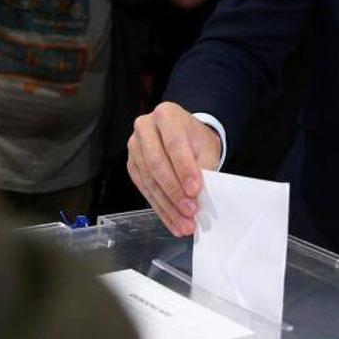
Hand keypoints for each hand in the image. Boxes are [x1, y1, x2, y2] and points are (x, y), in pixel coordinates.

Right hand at [127, 102, 222, 235]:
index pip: (174, 144)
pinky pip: (144, 189)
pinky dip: (160, 208)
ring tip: (184, 223)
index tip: (195, 190)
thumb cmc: (196, 138)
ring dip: (167, 206)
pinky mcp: (132, 165)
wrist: (185, 135)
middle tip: (190, 211)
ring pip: (149, 180)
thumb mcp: (206, 146)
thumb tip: (199, 194)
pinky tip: (173, 221)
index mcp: (167, 115)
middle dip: (174, 192)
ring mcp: (134, 147)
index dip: (184, 169)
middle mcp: (145, 128)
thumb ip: (204, 165)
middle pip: (157, 163)